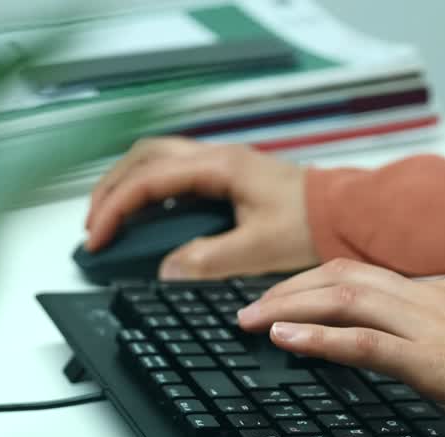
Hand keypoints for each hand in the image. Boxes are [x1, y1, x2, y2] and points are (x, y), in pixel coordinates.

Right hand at [84, 137, 316, 279]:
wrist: (351, 216)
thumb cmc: (316, 226)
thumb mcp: (259, 251)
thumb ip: (210, 261)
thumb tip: (167, 271)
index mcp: (220, 167)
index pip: (148, 180)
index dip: (115, 209)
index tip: (97, 239)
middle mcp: (218, 157)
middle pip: (143, 158)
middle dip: (110, 190)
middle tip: (93, 227)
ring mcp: (223, 164)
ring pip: (157, 161)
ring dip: (128, 187)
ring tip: (111, 221)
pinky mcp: (230, 177)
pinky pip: (176, 174)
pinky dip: (151, 192)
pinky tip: (148, 218)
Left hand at [236, 259, 444, 435]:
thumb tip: (415, 361)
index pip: (365, 275)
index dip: (314, 284)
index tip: (282, 298)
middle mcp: (433, 296)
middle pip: (342, 276)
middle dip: (286, 288)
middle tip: (245, 308)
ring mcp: (434, 323)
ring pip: (343, 298)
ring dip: (287, 306)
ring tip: (247, 321)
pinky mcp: (438, 358)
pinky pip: (365, 341)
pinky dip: (318, 337)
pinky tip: (284, 340)